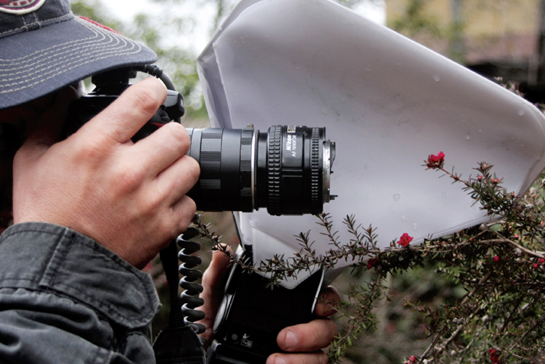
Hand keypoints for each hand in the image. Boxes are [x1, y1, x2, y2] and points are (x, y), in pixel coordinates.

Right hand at [12, 78, 199, 267]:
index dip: (154, 91)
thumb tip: (64, 99)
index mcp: (97, 146)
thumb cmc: (45, 214)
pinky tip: (158, 205)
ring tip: (158, 177)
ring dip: (177, 169)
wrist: (57, 266)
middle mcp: (129, 170)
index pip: (142, 100)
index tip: (155, 94)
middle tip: (157, 146)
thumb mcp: (32, 160)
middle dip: (168, 137)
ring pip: (190, 167)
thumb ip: (50, 123)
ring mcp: (151, 200)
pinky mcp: (165, 226)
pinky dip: (178, 203)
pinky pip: (190, 203)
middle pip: (179, 134)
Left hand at [199, 248, 339, 363]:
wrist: (204, 358)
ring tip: (274, 360)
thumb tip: (224, 251)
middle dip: (311, 333)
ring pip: (321, 353)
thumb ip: (218, 276)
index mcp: (286, 304)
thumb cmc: (213, 328)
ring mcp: (300, 350)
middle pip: (326, 326)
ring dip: (302, 357)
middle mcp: (299, 325)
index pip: (320, 295)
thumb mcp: (213, 301)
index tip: (318, 306)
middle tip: (284, 338)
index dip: (326, 299)